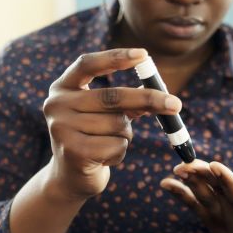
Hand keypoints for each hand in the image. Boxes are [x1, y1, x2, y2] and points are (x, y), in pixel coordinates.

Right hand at [42, 48, 182, 200]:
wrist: (70, 177)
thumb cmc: (94, 139)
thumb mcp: (108, 114)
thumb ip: (129, 102)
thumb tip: (162, 94)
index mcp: (63, 87)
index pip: (88, 64)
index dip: (115, 57)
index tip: (144, 55)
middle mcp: (56, 104)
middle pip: (111, 96)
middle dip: (147, 100)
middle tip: (176, 104)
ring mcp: (62, 128)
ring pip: (118, 124)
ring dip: (126, 136)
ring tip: (108, 144)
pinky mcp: (73, 152)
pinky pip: (116, 146)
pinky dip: (119, 153)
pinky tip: (103, 158)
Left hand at [160, 160, 232, 232]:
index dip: (226, 181)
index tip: (215, 166)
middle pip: (215, 193)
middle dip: (201, 177)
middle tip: (187, 162)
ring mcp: (221, 221)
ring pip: (202, 198)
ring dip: (189, 183)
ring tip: (176, 168)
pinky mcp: (213, 224)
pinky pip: (193, 207)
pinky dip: (180, 195)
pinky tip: (165, 183)